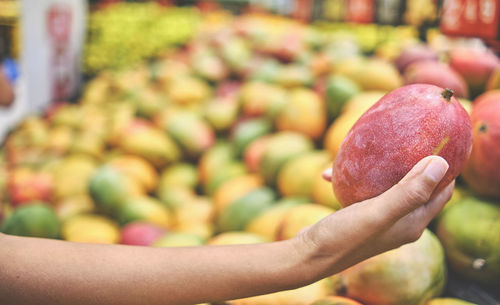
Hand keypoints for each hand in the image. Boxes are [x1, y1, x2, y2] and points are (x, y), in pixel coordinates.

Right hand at [292, 155, 453, 279]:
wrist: (310, 256)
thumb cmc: (345, 236)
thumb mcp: (379, 211)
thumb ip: (410, 191)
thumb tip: (441, 162)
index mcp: (413, 224)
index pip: (442, 193)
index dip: (446, 168)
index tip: (437, 141)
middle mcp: (400, 224)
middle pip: (417, 187)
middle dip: (414, 163)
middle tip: (405, 138)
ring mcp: (379, 221)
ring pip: (387, 187)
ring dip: (380, 169)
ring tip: (369, 149)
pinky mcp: (359, 218)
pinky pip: (362, 192)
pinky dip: (352, 180)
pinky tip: (332, 171)